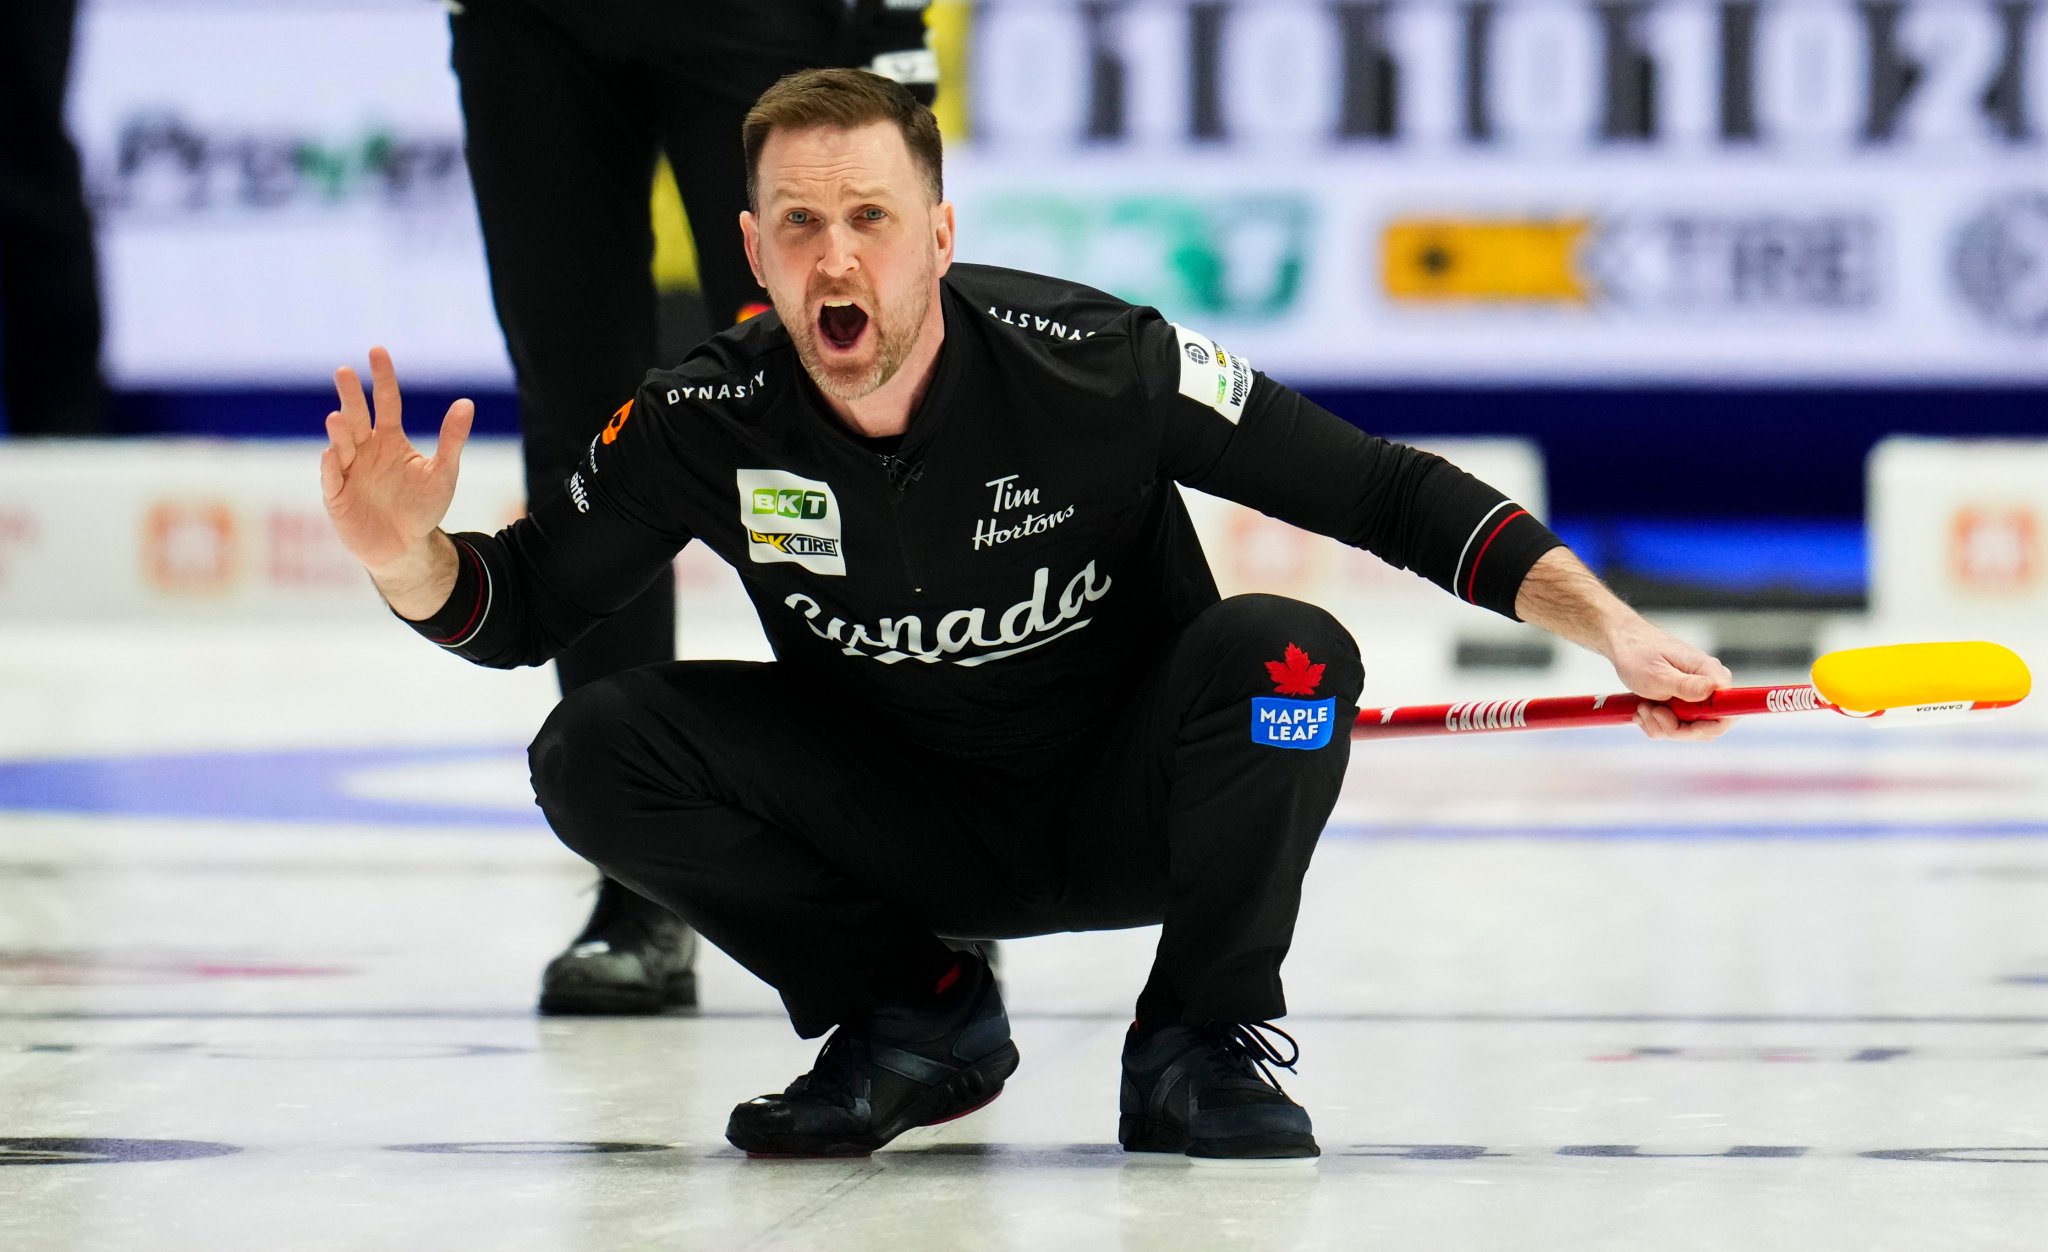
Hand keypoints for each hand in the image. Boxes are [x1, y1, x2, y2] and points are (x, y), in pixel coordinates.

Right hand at [321, 346, 472, 575]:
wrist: (405, 546)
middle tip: (346, 371)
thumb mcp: (444, 472)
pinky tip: (333, 454)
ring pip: (342, 444)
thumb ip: (452, 439)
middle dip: (351, 395)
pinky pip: (333, 479)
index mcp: (389, 439)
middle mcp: (365, 449)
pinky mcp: (337, 496)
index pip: (387, 402)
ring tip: (339, 416)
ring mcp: (349, 471)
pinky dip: (333, 467)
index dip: (383, 378)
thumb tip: (466, 403)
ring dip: (339, 431)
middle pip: (358, 417)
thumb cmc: (422, 506)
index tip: (378, 351)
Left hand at [1603, 615, 1735, 741]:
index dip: (1708, 727)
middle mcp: (1710, 684)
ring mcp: (1698, 694)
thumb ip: (1685, 686)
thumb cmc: (1638, 654)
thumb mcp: (1658, 674)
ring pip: (1688, 728)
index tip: (1678, 726)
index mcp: (1710, 673)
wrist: (1624, 644)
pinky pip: (1677, 725)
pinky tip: (1643, 709)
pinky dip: (1657, 722)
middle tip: (1651, 712)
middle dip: (1675, 728)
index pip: (1729, 711)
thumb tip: (1712, 691)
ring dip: (1660, 724)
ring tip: (1643, 706)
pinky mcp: (1685, 701)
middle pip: (1707, 725)